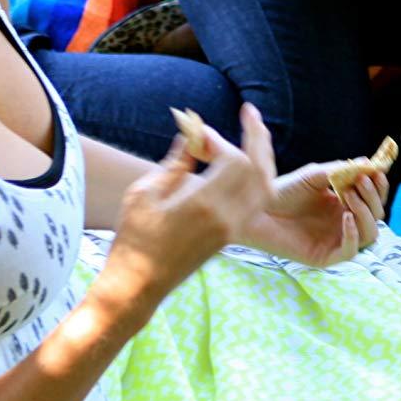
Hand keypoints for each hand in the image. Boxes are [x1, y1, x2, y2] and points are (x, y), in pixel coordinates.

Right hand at [107, 104, 278, 303]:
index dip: (220, 140)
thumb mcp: (144, 194)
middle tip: (250, 114)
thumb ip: (173, 164)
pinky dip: (256, 178)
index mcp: (204, 205)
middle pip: (260, 171)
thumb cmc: (133, 239)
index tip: (197, 132)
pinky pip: (257, 202)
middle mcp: (227, 217)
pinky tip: (243, 164)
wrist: (138, 285)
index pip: (235, 161)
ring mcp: (232, 228)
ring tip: (253, 135)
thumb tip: (191, 138)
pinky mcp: (231, 236)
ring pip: (266, 188)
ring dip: (262, 158)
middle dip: (257, 139)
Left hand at [247, 155, 387, 266]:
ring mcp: (337, 241)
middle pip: (377, 215)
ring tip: (349, 196)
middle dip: (372, 197)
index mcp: (345, 205)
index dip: (379, 187)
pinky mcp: (326, 257)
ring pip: (371, 233)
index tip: (377, 172)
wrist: (255, 210)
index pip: (374, 199)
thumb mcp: (315, 176)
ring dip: (365, 213)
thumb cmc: (282, 192)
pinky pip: (351, 250)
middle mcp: (344, 224)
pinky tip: (345, 217)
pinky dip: (353, 233)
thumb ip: (343, 171)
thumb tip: (370, 164)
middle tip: (360, 182)